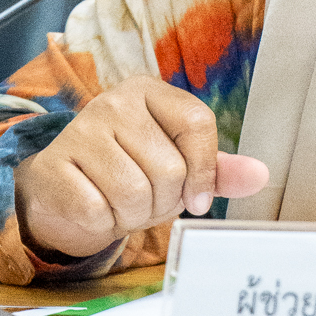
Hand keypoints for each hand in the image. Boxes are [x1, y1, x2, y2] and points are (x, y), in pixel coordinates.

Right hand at [12, 74, 268, 259]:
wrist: (62, 191)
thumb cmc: (127, 173)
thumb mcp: (175, 165)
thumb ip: (217, 169)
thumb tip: (261, 175)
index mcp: (148, 92)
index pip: (197, 122)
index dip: (204, 170)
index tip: (196, 197)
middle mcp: (113, 102)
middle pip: (169, 167)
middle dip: (163, 201)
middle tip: (144, 198)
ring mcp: (79, 131)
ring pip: (135, 192)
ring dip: (133, 215)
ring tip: (120, 203)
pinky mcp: (54, 166)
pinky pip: (98, 210)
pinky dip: (103, 223)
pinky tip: (95, 208)